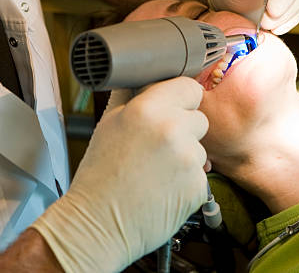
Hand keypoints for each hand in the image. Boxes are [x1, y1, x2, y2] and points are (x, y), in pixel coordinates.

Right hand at [32, 77, 207, 271]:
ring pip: (200, 147)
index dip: (181, 97)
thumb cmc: (100, 174)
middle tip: (157, 144)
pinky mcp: (198, 187)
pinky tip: (163, 186)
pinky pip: (200, 174)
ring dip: (184, 155)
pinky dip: (186, 180)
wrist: (98, 223)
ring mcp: (188, 159)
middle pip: (199, 117)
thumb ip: (130, 93)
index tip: (175, 105)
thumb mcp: (109, 122)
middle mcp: (173, 130)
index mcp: (149, 109)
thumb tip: (141, 75)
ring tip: (155, 169)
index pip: (189, 87)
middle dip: (184, 127)